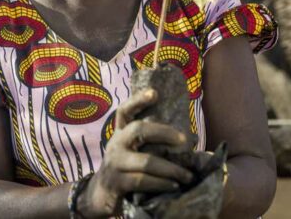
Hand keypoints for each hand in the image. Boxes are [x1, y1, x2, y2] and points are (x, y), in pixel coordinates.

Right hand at [77, 89, 194, 217]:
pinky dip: (162, 183)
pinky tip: (174, 186)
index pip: (125, 111)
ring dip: (171, 169)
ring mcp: (115, 164)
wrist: (99, 196)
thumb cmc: (125, 171)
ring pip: (146, 161)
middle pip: (138, 130)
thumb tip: (191, 139)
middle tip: (184, 140)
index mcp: (121, 134)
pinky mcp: (117, 183)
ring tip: (187, 175)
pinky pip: (143, 181)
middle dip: (164, 132)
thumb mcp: (132, 153)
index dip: (138, 100)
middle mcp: (116, 144)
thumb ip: (151, 144)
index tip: (155, 93)